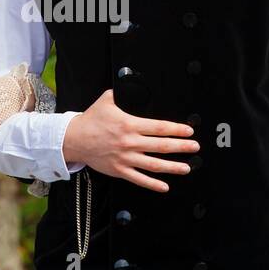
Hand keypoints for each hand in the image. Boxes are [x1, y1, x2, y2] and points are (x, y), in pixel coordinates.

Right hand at [62, 89, 198, 191]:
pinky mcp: (119, 170)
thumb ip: (122, 93)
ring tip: (186, 168)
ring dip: (172, 167)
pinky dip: (153, 184)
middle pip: (161, 146)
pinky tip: (165, 186)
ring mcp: (125, 158)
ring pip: (154, 164)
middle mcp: (130, 142)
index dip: (177, 130)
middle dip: (181, 147)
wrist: (74, 139)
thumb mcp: (107, 100)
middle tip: (194, 148)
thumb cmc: (91, 120)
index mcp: (130, 124)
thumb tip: (132, 84)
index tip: (189, 131)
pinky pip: (139, 179)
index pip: (160, 127)